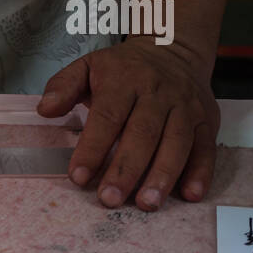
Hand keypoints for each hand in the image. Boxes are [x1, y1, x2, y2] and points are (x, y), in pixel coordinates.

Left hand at [38, 39, 219, 210]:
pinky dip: (201, 172)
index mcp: (125, 81)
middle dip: (126, 169)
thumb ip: (63, 86)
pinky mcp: (207, 121)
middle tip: (110, 199)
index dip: (92, 148)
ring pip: (177, 143)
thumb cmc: (123, 69)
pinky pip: (206, 147)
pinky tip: (191, 194)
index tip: (78, 176)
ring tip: (147, 203)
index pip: (108, 117)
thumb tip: (45, 109)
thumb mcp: (88, 66)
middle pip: (143, 134)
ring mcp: (186, 108)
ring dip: (163, 175)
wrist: (172, 48)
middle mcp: (158, 94)